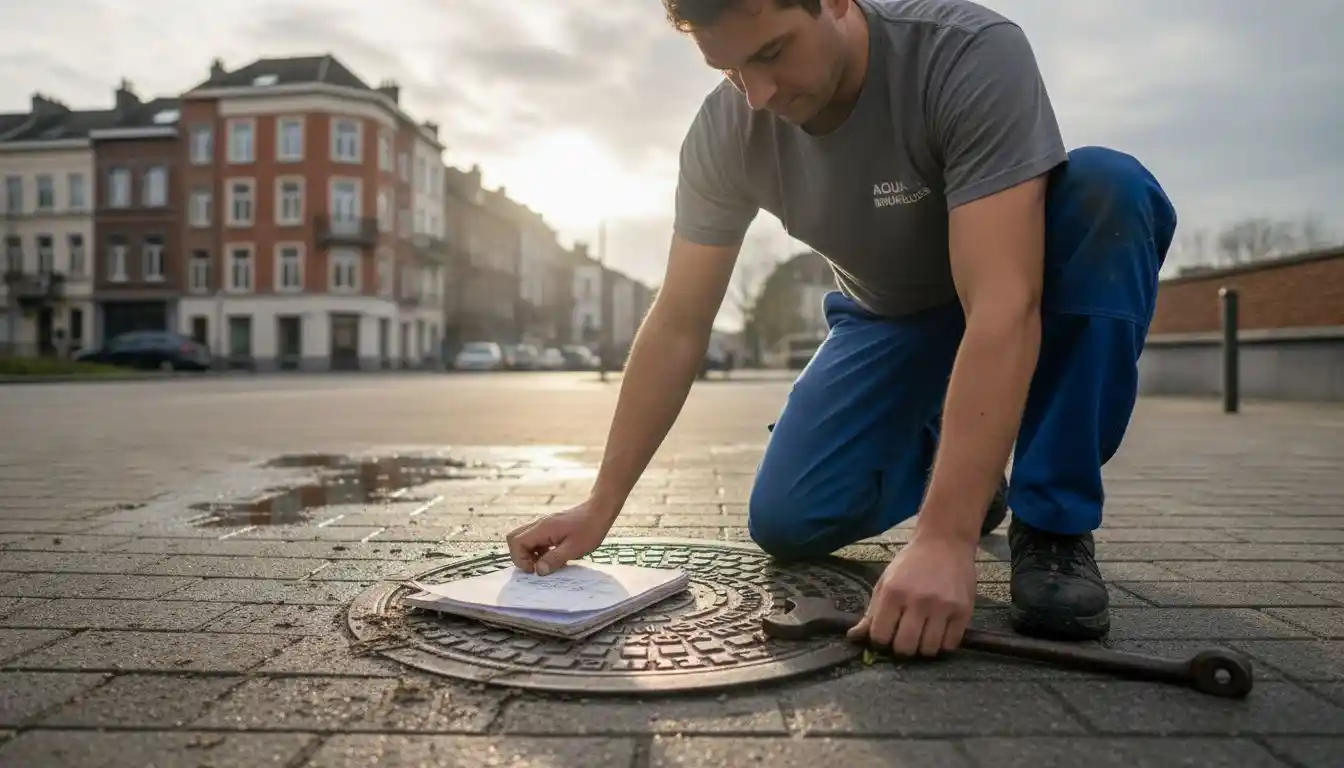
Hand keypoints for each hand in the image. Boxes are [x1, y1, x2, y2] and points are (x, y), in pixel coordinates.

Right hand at [505, 498, 615, 575]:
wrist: (600, 511)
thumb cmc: (590, 529)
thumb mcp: (574, 548)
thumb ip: (554, 559)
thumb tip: (538, 571)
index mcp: (542, 529)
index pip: (516, 543)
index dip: (520, 559)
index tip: (534, 570)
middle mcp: (539, 525)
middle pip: (515, 539)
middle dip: (520, 556)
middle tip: (535, 568)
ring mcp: (544, 526)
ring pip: (525, 539)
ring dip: (530, 554)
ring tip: (545, 564)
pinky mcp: (550, 528)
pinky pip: (536, 539)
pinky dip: (538, 550)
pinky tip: (553, 557)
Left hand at [846, 532, 977, 656]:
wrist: (945, 542)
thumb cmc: (911, 564)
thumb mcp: (885, 582)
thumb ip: (871, 612)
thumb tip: (853, 637)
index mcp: (893, 593)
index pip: (880, 636)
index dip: (881, 641)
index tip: (886, 636)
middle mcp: (918, 601)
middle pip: (905, 647)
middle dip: (902, 649)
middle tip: (905, 639)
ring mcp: (943, 607)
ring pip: (929, 650)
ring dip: (923, 649)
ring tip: (923, 636)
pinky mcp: (963, 611)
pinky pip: (950, 644)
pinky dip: (943, 644)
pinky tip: (939, 632)